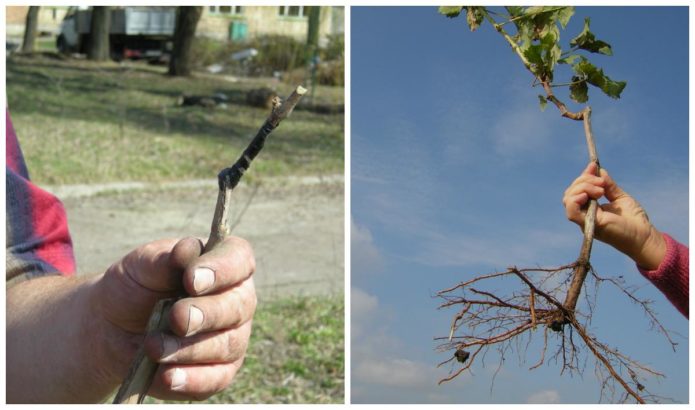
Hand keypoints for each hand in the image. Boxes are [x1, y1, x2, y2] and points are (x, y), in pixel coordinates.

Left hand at [92, 236, 256, 400]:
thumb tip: (187, 250)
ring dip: (189, 348)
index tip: (192, 279)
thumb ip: (165, 259)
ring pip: (227, 344)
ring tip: (153, 347)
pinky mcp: (220, 370)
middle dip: (206, 314)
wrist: (111, 326)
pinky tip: (168, 376)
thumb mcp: (142, 265)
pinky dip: (191, 379)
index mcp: (224, 263)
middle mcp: (237, 298)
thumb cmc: (136, 286)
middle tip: (176, 318)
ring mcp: (232, 336)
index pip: (239, 260)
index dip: (222, 269)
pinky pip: (216, 378)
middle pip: (239, 306)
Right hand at [562, 162, 665, 269]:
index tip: (593, 166)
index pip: (577, 190)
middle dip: (584, 181)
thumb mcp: (619, 197)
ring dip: (582, 188)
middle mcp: (584, 214)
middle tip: (602, 183)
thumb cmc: (634, 221)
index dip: (584, 176)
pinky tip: (588, 195)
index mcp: (590, 208)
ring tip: (601, 190)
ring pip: (568, 199)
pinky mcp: (589, 225)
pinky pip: (571, 212)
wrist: (644, 236)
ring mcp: (585, 220)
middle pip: (571, 192)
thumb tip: (598, 170)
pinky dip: (575, 200)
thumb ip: (609, 185)